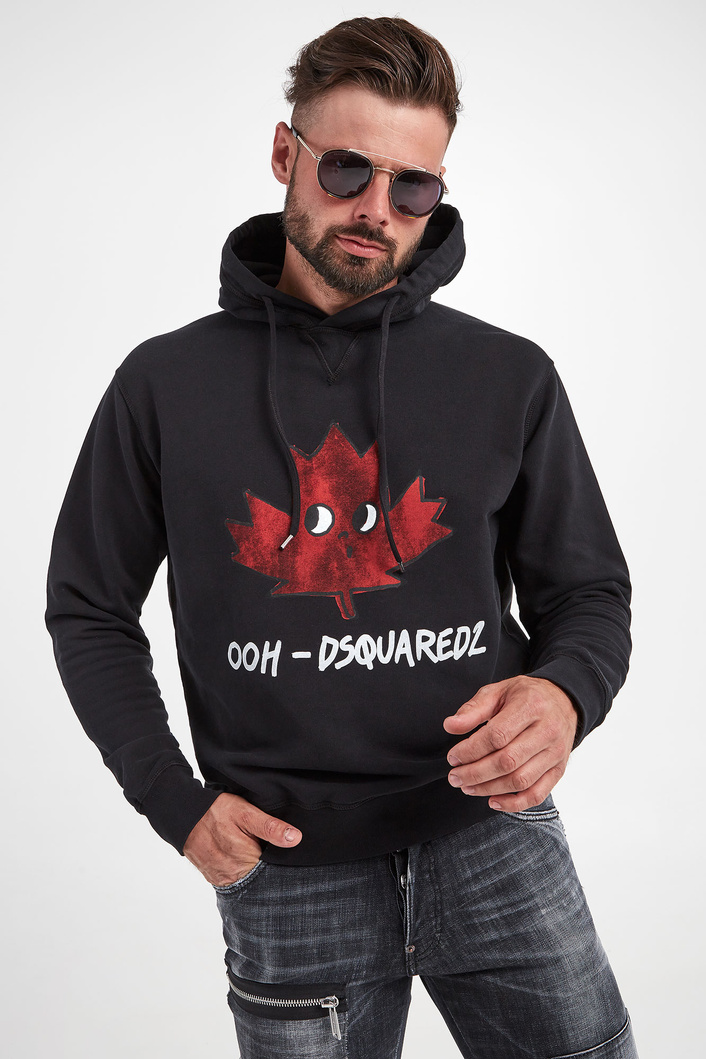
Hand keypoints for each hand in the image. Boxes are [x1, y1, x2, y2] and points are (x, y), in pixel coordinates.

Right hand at [183, 792, 301, 885]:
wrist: (184, 815)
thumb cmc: (216, 811)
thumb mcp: (246, 813)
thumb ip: (270, 827)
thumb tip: (295, 839)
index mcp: (245, 861)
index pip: (273, 871)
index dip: (280, 861)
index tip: (282, 851)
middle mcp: (233, 875)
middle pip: (261, 878)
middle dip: (267, 866)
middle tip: (264, 846)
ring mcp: (222, 879)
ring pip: (248, 880)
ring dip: (253, 868)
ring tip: (252, 849)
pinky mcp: (214, 878)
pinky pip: (234, 879)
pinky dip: (240, 870)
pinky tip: (240, 856)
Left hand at [442, 676, 578, 811]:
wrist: (564, 700)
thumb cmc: (526, 696)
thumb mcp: (498, 691)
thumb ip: (473, 709)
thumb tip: (450, 726)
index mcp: (531, 706)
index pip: (497, 736)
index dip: (471, 750)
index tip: (453, 757)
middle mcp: (547, 730)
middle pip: (507, 761)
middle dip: (475, 773)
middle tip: (454, 777)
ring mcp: (556, 752)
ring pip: (520, 780)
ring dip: (489, 789)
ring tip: (467, 787)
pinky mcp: (559, 769)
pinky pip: (537, 794)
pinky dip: (514, 804)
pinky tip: (493, 801)